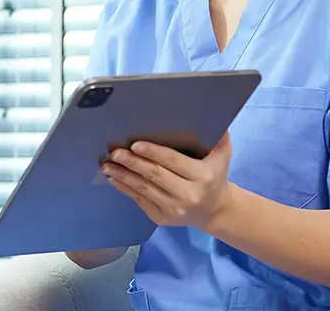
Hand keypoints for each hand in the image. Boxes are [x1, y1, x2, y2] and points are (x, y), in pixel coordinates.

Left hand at [103, 132, 236, 230]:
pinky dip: (125, 189)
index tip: (134, 145)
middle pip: (154, 175)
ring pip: (144, 189)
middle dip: (132, 163)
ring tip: (107, 165)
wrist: (215, 211)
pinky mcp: (163, 219)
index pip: (173, 162)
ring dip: (123, 176)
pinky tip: (114, 179)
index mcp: (202, 176)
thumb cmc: (215, 176)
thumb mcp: (222, 156)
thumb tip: (209, 111)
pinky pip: (140, 201)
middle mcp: (188, 194)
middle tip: (115, 152)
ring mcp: (174, 209)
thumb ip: (219, 137)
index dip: (153, 153)